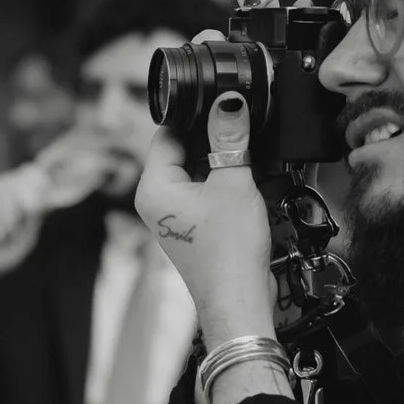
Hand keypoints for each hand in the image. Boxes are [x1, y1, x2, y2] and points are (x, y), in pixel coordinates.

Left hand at [133, 90, 276, 344]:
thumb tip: (228, 104)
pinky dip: (226, 182)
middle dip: (213, 138)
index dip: (196, 115)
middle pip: (183, 150)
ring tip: (250, 154)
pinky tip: (250, 178)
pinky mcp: (194, 226)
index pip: (167, 133)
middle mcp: (158, 201)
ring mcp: (175, 216)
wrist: (240, 300)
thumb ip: (230, 138)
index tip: (221, 102)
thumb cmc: (228, 253)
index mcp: (153, 187)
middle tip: (243, 127)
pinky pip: (207, 192)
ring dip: (224, 161)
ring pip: (198, 171)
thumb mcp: (233, 183)